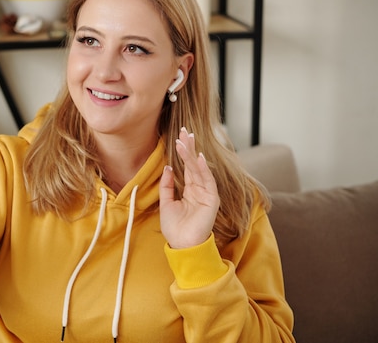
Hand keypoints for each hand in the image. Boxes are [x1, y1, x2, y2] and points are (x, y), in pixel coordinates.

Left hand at [159, 127, 219, 248]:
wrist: (182, 246)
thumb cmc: (175, 228)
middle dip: (190, 147)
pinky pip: (208, 181)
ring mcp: (206, 193)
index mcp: (190, 190)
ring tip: (186, 140)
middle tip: (185, 130)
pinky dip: (204, 169)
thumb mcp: (166, 203)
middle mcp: (199, 189)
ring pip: (199, 169)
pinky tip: (199, 157)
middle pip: (194, 164)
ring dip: (192, 154)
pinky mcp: (211, 200)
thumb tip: (168, 167)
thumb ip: (167, 186)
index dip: (183, 152)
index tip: (179, 137)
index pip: (187, 166)